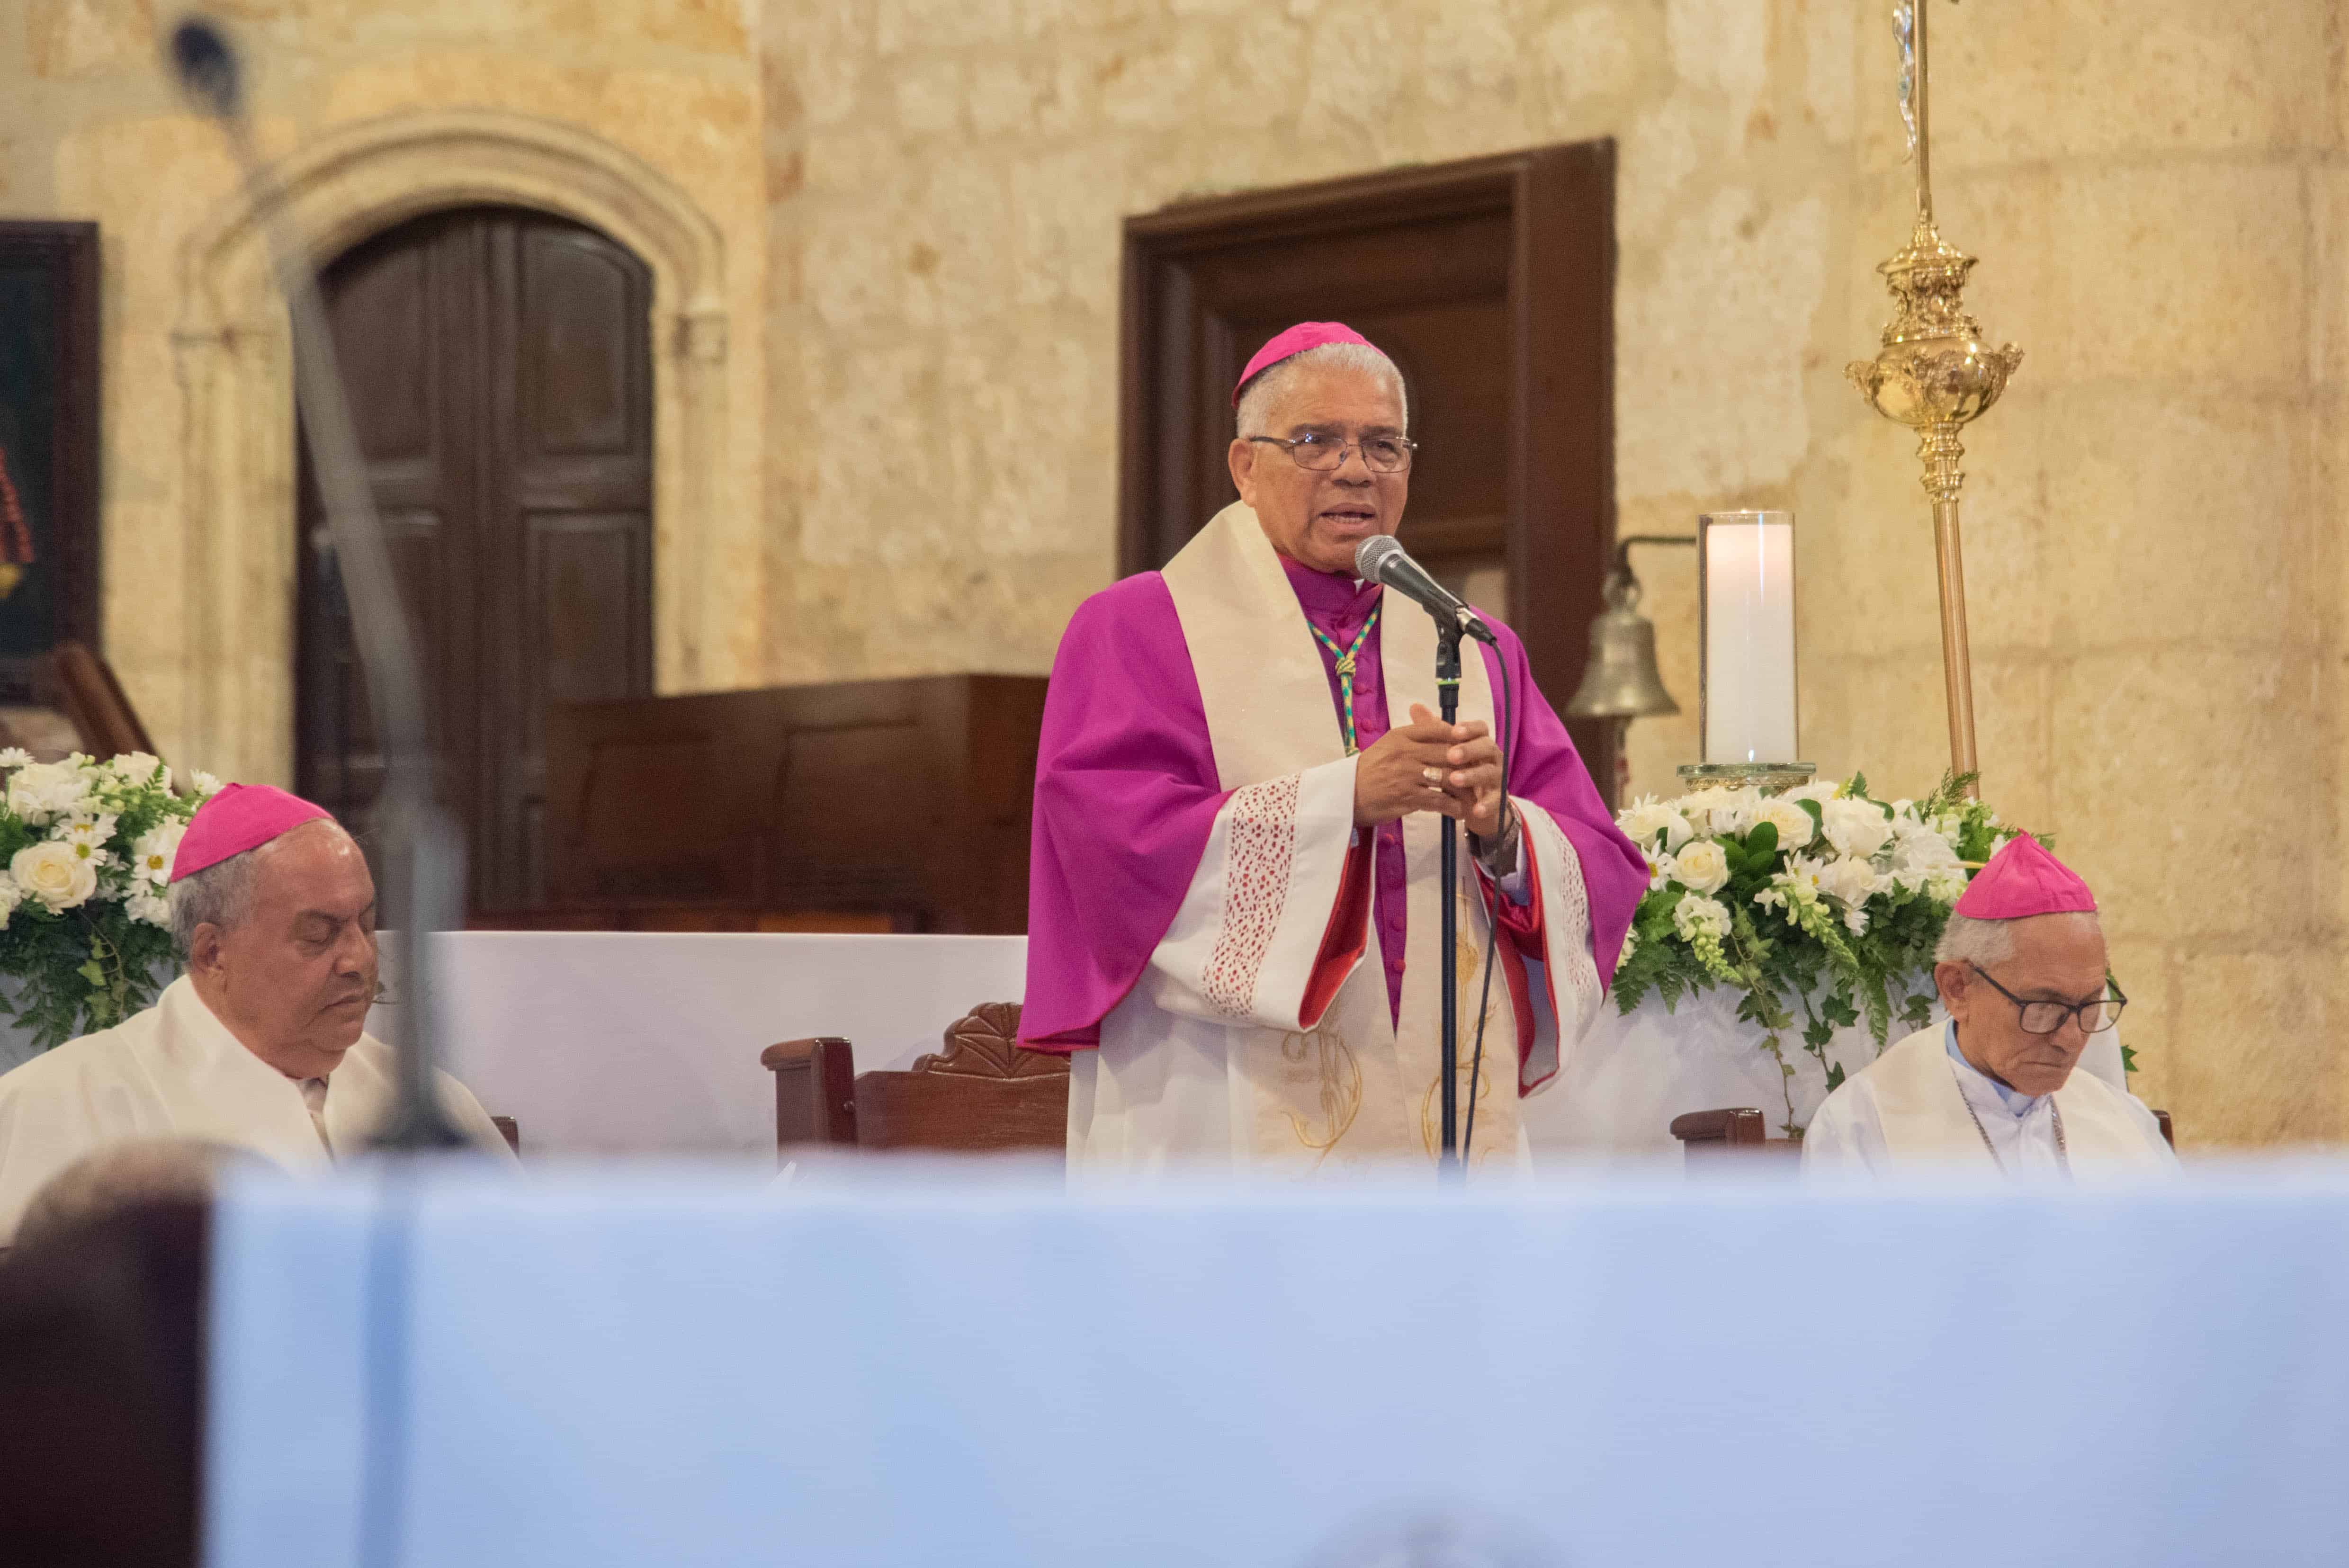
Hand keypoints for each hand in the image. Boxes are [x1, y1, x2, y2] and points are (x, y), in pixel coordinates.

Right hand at [1351, 704, 1502, 828]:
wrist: (1347, 795)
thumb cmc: (1371, 770)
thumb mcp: (1388, 745)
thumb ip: (1414, 736)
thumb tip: (1444, 728)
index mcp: (1401, 736)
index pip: (1437, 729)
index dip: (1458, 736)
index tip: (1470, 744)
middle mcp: (1406, 752)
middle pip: (1448, 753)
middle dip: (1466, 763)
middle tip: (1478, 771)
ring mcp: (1408, 775)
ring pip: (1447, 777)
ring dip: (1463, 787)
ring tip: (1472, 794)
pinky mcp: (1408, 797)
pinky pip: (1439, 800)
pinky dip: (1452, 807)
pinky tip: (1458, 811)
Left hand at [1411, 702, 1507, 837]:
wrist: (1473, 806)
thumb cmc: (1458, 772)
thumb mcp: (1444, 752)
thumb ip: (1434, 731)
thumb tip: (1415, 706)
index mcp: (1479, 742)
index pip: (1480, 729)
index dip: (1470, 728)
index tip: (1455, 731)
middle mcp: (1491, 757)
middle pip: (1487, 747)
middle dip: (1469, 750)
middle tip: (1451, 756)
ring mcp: (1497, 778)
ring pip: (1489, 773)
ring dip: (1473, 775)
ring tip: (1454, 780)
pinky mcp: (1498, 800)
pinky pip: (1495, 802)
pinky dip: (1486, 805)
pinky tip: (1475, 809)